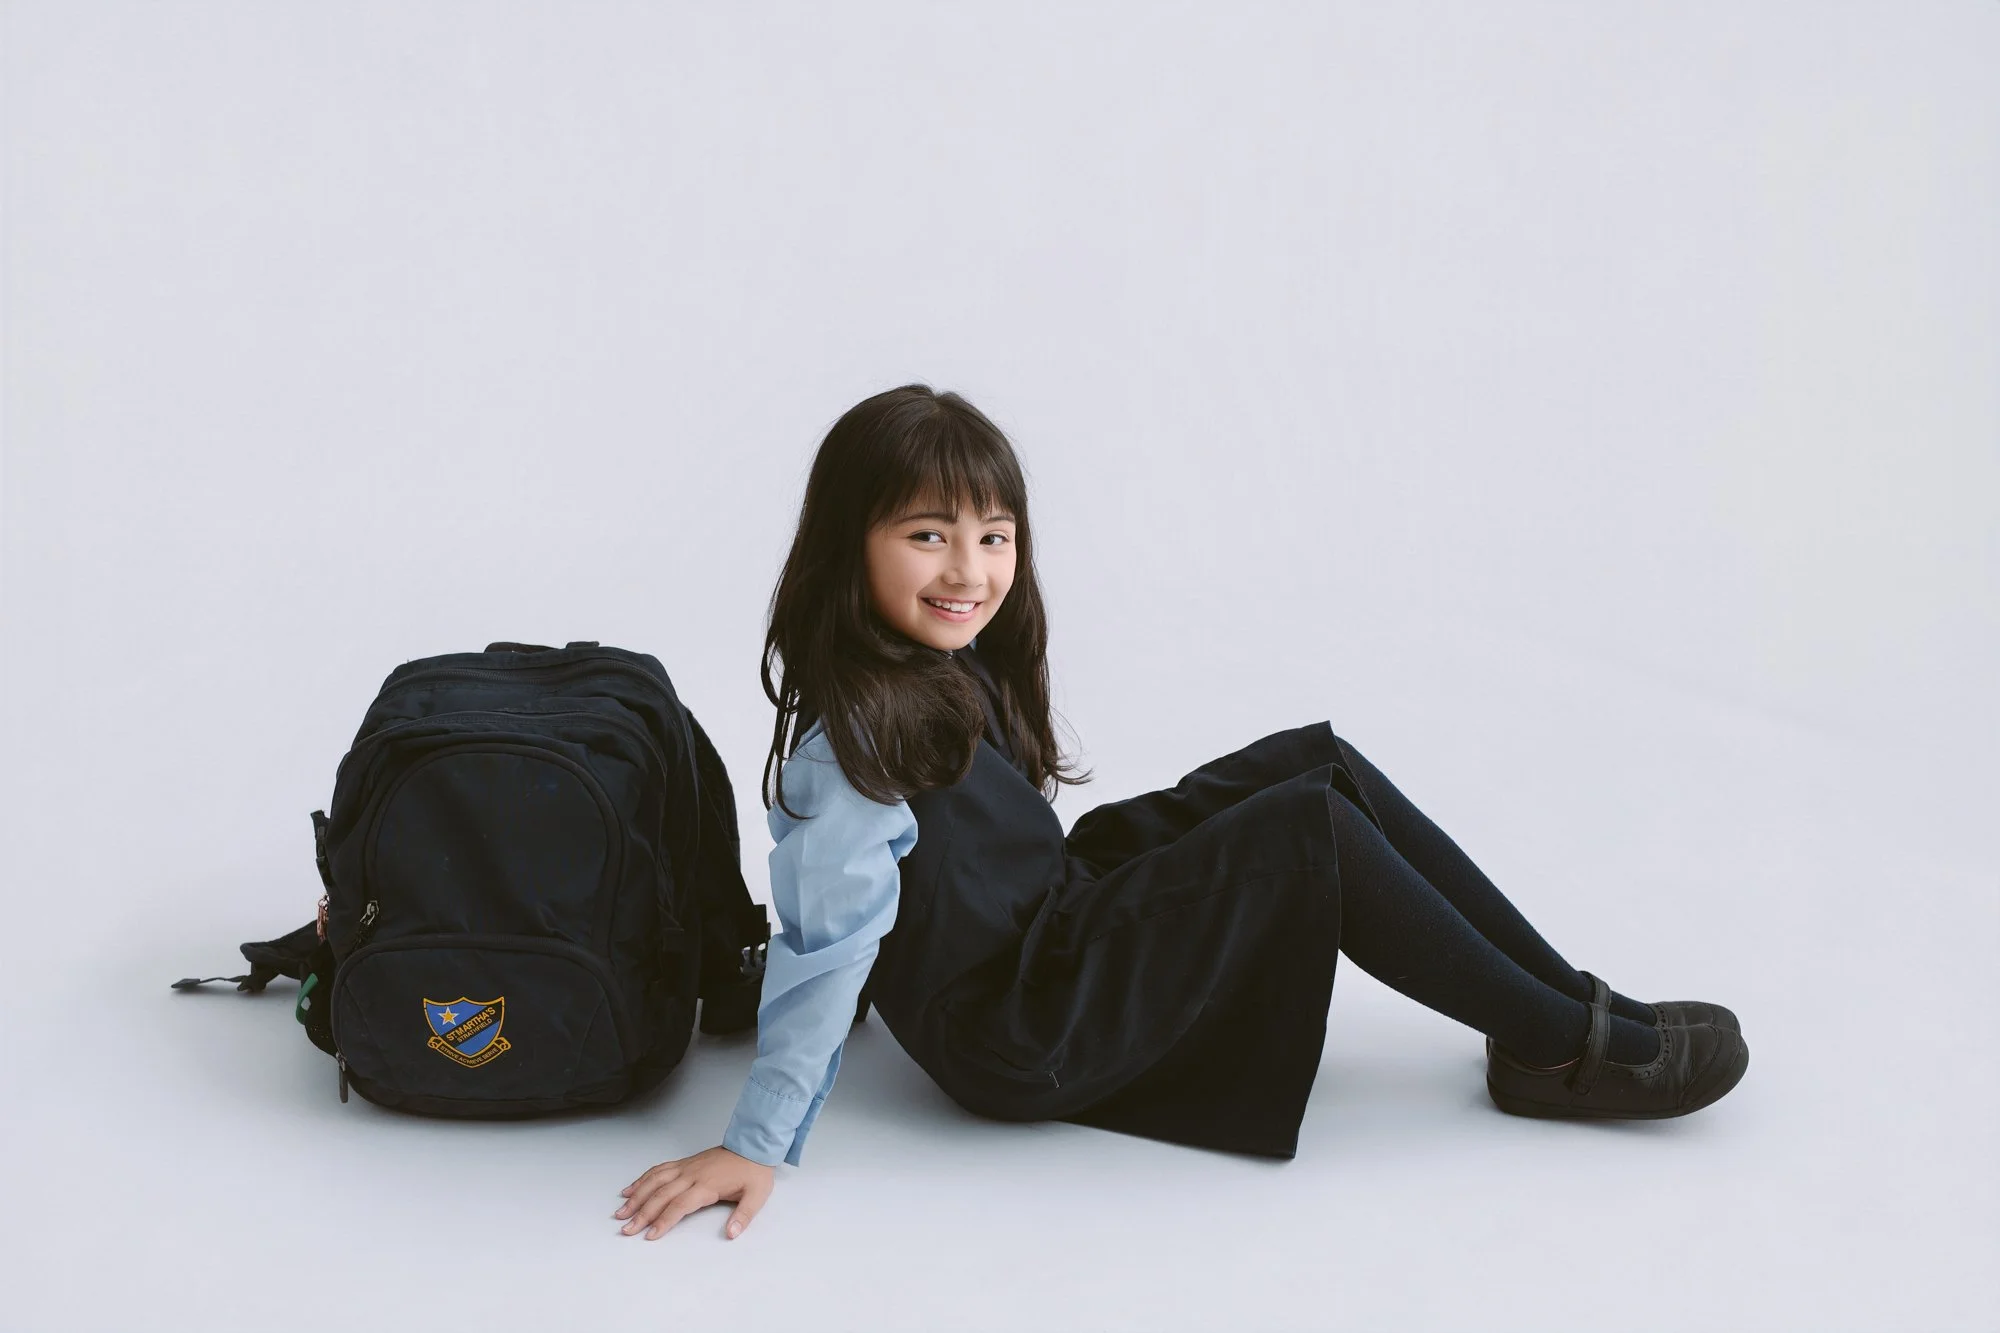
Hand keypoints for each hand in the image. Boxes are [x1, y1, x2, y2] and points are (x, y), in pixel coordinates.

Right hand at [616, 1145, 774, 1240]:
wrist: (753, 1146)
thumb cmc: (753, 1172)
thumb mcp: (756, 1196)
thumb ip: (743, 1216)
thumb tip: (732, 1234)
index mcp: (707, 1185)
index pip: (680, 1205)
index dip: (664, 1221)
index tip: (650, 1235)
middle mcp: (691, 1175)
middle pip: (661, 1195)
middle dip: (642, 1213)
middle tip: (626, 1229)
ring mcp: (685, 1167)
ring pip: (654, 1181)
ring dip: (636, 1196)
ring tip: (621, 1212)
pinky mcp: (683, 1163)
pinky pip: (658, 1170)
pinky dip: (642, 1179)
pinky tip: (630, 1190)